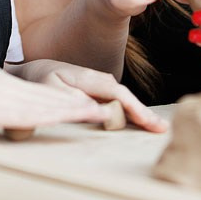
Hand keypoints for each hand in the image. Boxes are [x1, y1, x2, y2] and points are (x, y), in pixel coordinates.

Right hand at [0, 55, 110, 128]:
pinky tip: (65, 118)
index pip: (33, 93)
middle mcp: (1, 88)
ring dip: (71, 110)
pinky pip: (24, 114)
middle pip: (45, 97)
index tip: (82, 103)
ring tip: (97, 113)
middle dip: (75, 104)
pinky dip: (48, 116)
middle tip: (104, 109)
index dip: (60, 98)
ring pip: (42, 104)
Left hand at [11, 59, 167, 132]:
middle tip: (162, 129)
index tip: (147, 122)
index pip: (117, 94)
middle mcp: (99, 79)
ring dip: (142, 113)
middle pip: (126, 97)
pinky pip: (121, 102)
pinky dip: (133, 112)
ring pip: (125, 100)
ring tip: (158, 127)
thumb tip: (99, 110)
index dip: (134, 108)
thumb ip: (73, 100)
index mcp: (88, 79)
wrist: (38, 70)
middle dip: (144, 113)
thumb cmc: (42, 82)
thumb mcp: (51, 91)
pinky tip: (144, 122)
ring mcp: (102, 84)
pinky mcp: (102, 90)